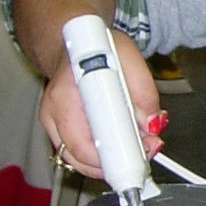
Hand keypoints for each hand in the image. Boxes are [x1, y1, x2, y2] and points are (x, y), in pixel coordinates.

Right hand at [35, 24, 163, 179]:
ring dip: (113, 160)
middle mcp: (53, 114)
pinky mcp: (61, 133)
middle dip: (119, 160)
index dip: (116, 153)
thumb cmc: (97, 49)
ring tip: (139, 144)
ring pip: (81, 161)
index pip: (84, 142)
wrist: (75, 43)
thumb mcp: (130, 58)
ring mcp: (54, 126)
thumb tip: (151, 124)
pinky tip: (124, 143)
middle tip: (148, 146)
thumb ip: (145, 93)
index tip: (140, 151)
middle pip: (82, 158)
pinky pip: (82, 155)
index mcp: (64, 95)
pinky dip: (105, 155)